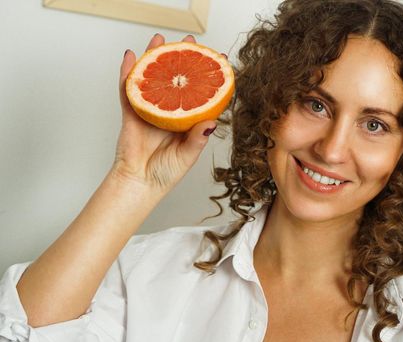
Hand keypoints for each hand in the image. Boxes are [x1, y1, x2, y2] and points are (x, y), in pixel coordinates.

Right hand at [111, 33, 217, 190]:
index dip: (207, 77)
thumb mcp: (188, 155)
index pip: (199, 93)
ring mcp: (150, 110)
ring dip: (154, 58)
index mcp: (186, 120)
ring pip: (152, 78)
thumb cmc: (166, 173)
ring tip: (159, 40)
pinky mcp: (131, 114)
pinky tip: (129, 56)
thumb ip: (197, 139)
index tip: (218, 60)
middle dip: (181, 59)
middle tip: (189, 41)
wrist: (140, 184)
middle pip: (175, 79)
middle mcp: (169, 111)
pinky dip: (127, 73)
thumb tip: (211, 122)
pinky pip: (128, 90)